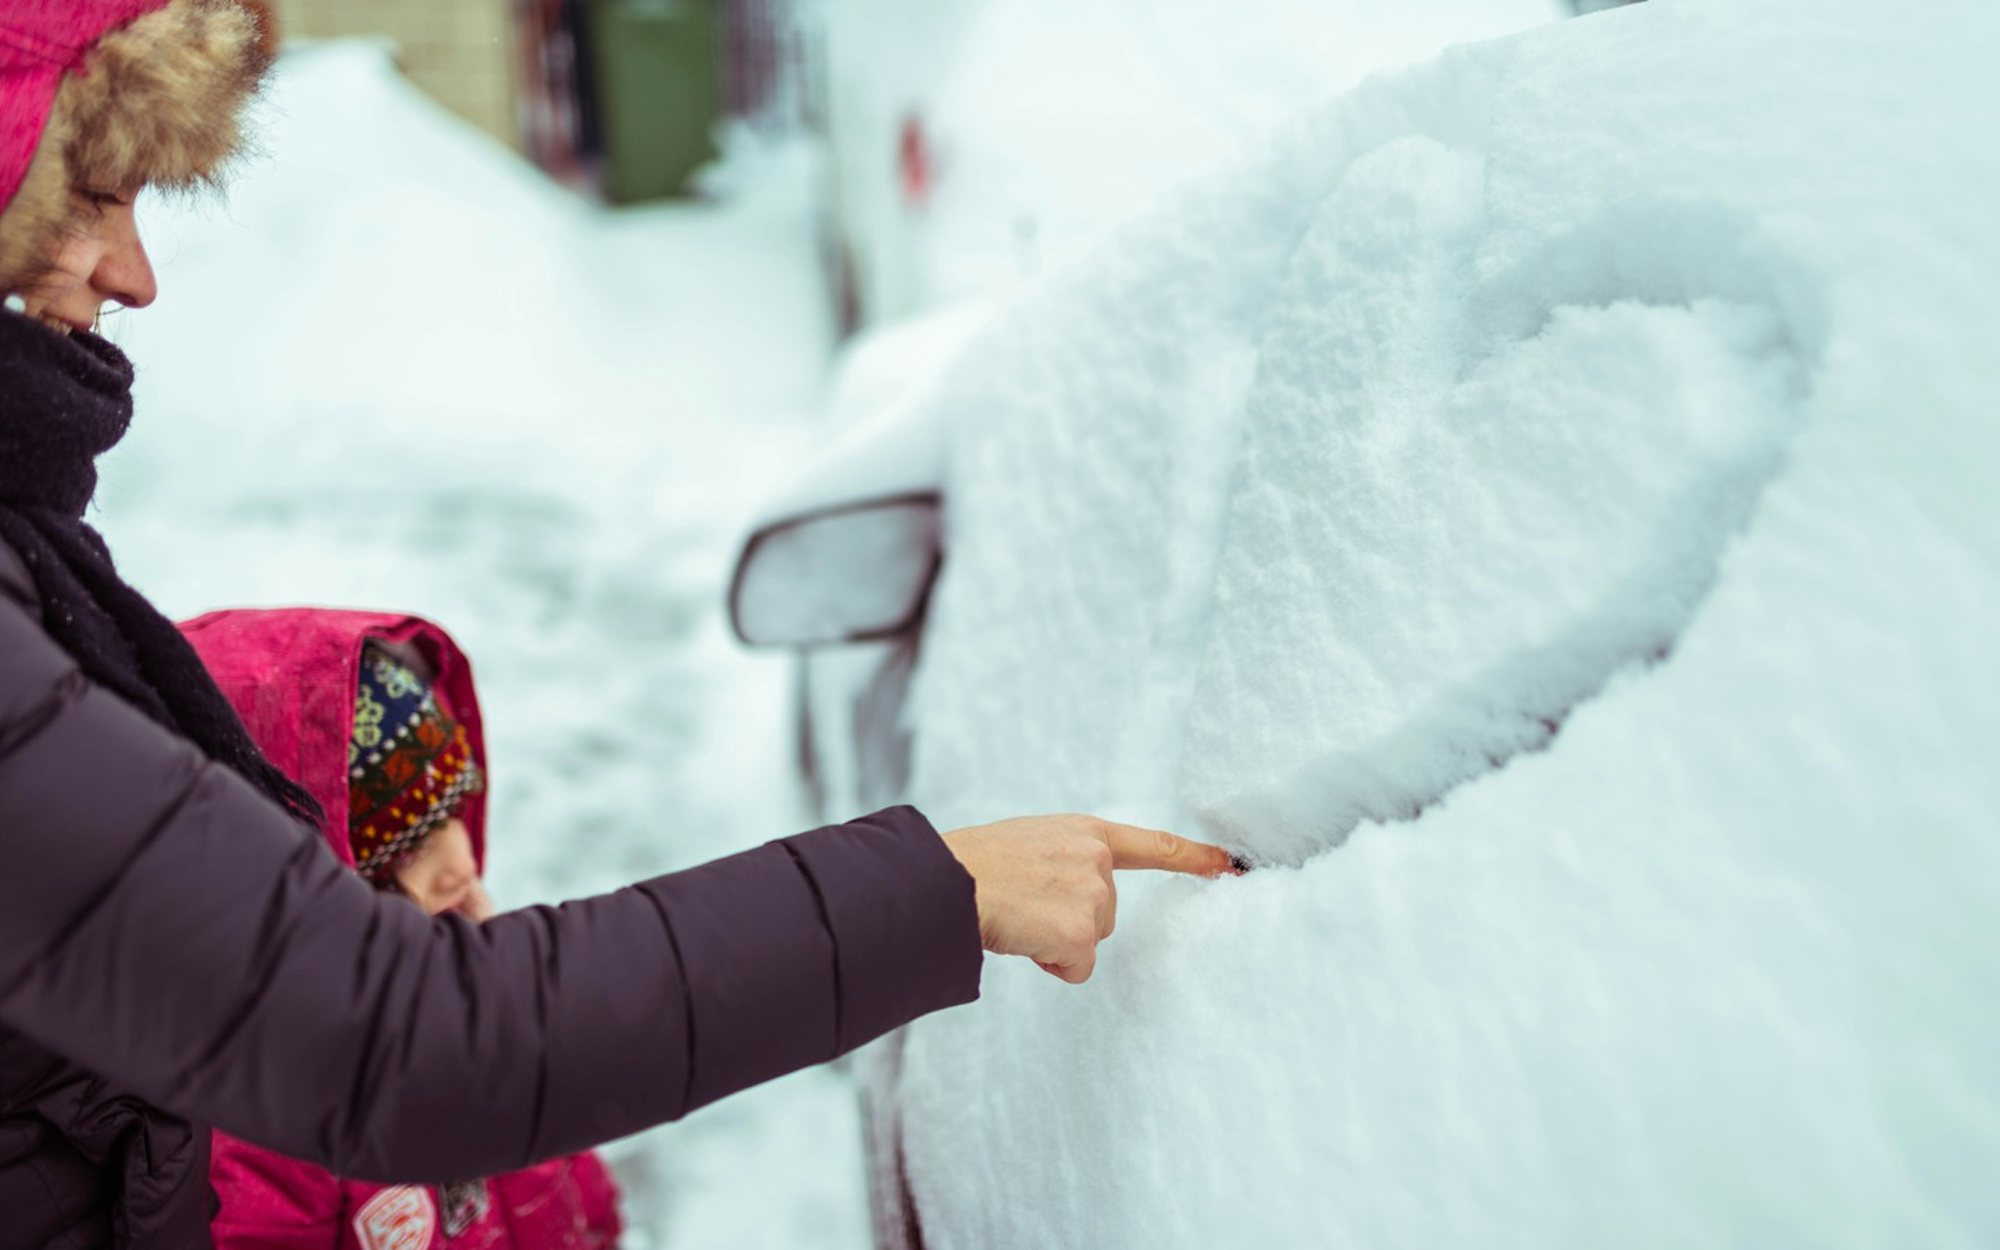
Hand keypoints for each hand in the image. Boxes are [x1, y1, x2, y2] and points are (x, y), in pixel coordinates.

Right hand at [941, 815, 1238, 983]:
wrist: (946, 881)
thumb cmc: (972, 866)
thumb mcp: (1029, 843)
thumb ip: (1066, 861)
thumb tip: (1072, 904)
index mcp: (1084, 831)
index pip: (1152, 844)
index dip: (1194, 856)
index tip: (1230, 864)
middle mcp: (1096, 858)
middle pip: (1104, 913)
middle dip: (1067, 920)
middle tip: (1022, 905)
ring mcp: (1092, 895)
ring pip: (1088, 940)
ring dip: (1055, 940)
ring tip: (1017, 917)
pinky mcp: (1081, 933)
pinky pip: (1076, 967)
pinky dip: (1051, 963)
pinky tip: (1023, 938)